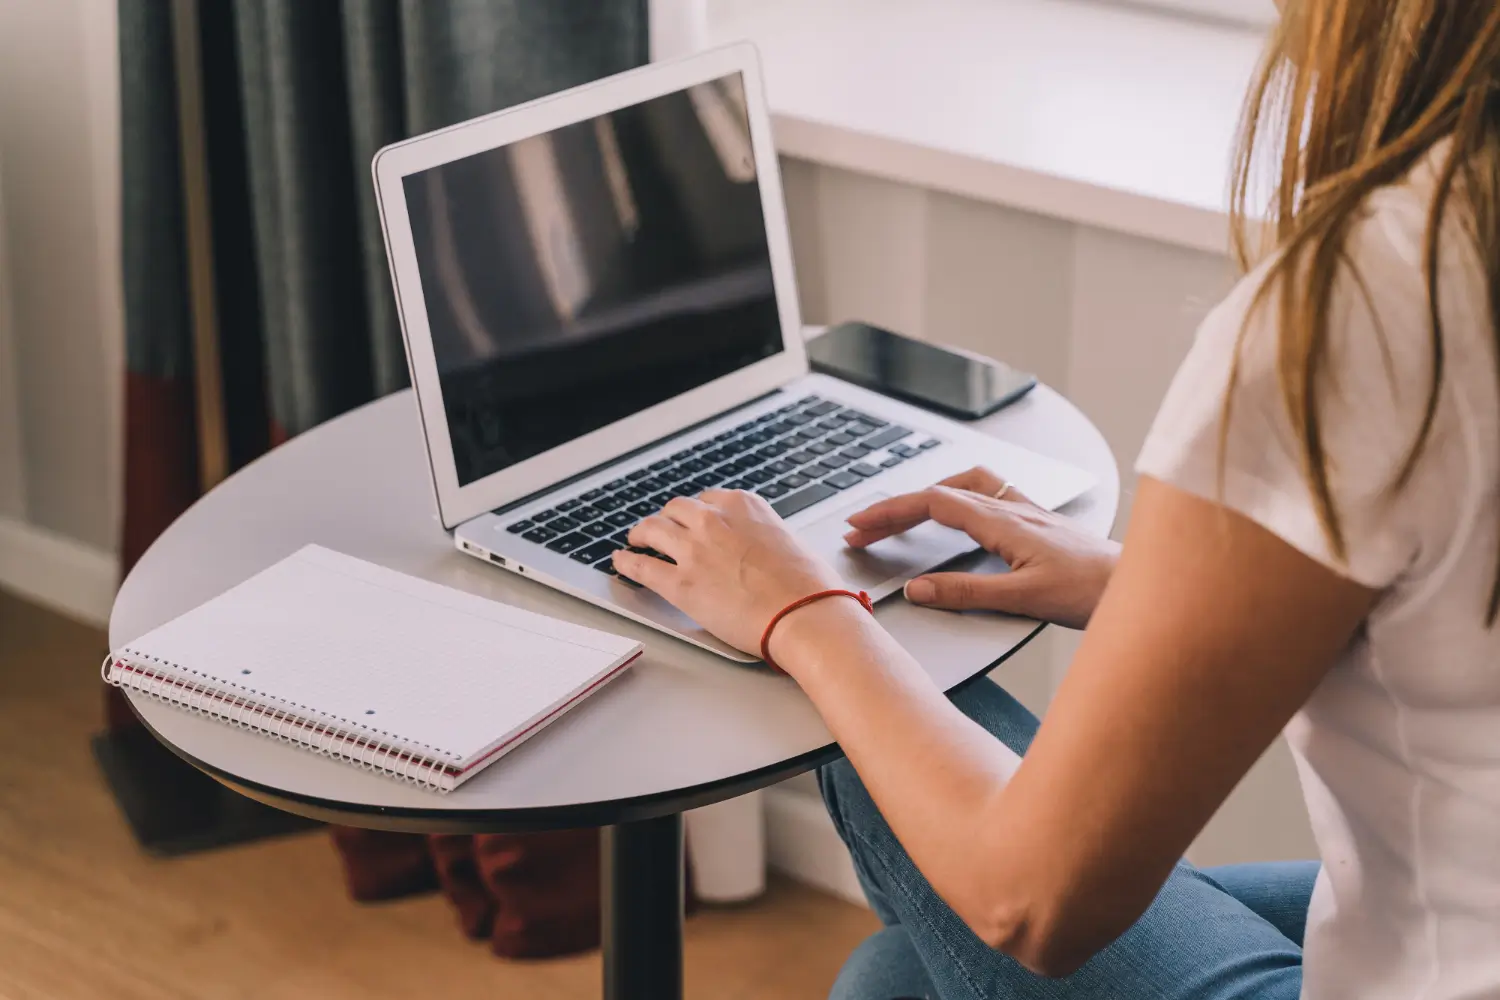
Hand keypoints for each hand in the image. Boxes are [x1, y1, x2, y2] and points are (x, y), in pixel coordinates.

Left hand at [612, 490, 846, 654]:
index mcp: (744, 505)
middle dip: (667, 518)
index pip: (708, 500)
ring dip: (641, 533)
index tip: (693, 520)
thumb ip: (763, 537)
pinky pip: (641, 566)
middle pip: (676, 510)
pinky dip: (626, 561)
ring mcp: (693, 550)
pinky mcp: (680, 584)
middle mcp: (714, 520)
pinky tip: (621, 561)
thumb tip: (759, 548)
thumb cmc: (808, 586)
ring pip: (652, 530)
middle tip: (661, 528)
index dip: (696, 513)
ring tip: (635, 539)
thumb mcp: (789, 541)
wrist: (804, 614)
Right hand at [844, 467, 1118, 627]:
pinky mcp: (1039, 523)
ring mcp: (1027, 512)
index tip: (861, 527)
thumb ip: (967, 593)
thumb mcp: (1024, 598)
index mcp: (1004, 520)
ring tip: (903, 513)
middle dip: (897, 507)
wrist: (1139, 585)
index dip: (891, 513)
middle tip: (864, 527)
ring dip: (928, 495)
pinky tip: (962, 515)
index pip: (933, 503)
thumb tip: (918, 588)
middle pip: (940, 493)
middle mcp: (1014, 508)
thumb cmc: (1094, 590)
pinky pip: (989, 496)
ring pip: (965, 487)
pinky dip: (960, 499)